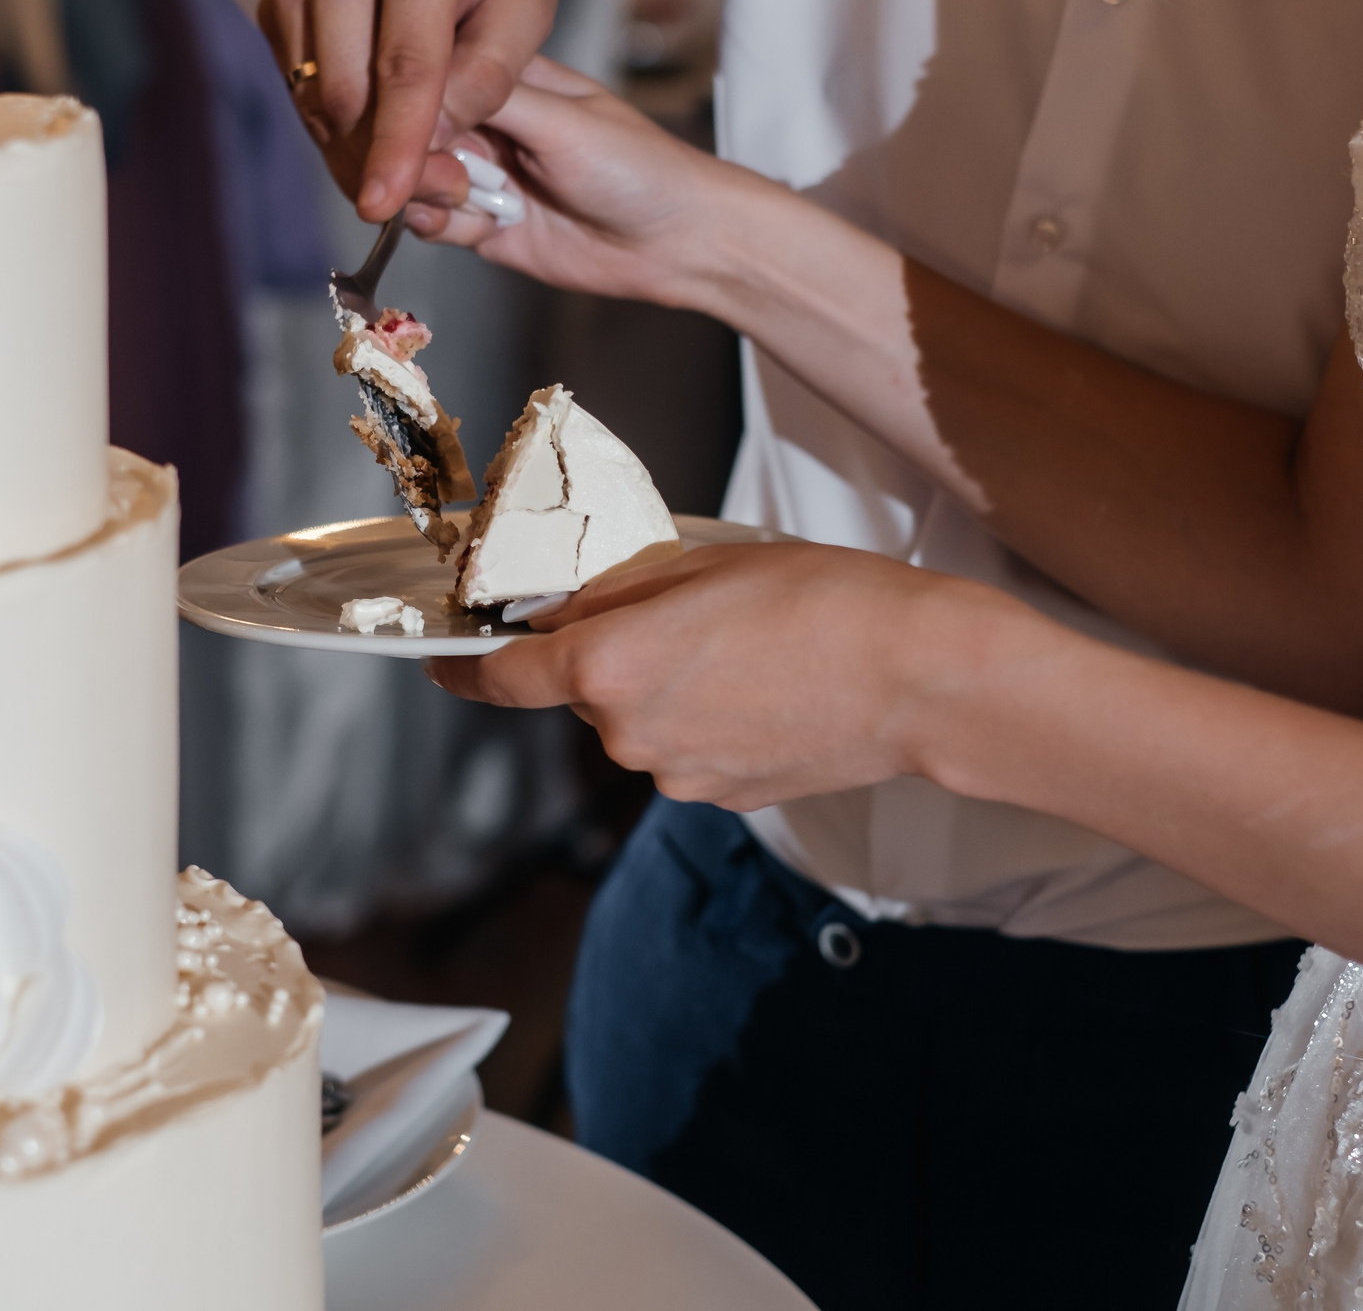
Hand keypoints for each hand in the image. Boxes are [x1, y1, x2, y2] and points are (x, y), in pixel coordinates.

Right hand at [256, 0, 555, 222]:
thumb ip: (489, 74)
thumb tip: (435, 139)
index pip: (404, 63)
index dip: (397, 143)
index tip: (385, 202)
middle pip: (348, 88)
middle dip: (381, 157)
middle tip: (433, 190)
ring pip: (313, 92)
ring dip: (355, 145)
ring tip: (409, 158)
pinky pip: (296, 78)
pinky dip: (334, 115)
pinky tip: (374, 115)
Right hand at [414, 56, 755, 310]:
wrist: (674, 243)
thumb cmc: (640, 168)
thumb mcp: (562, 119)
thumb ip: (489, 99)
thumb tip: (421, 85)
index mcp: (505, 79)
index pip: (433, 74)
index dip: (409, 96)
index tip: (400, 116)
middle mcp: (487, 124)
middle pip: (413, 130)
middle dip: (413, 151)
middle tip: (444, 170)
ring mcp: (482, 175)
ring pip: (414, 177)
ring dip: (427, 190)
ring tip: (469, 199)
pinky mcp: (482, 225)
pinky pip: (432, 221)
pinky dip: (436, 224)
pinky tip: (468, 225)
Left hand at [427, 542, 1047, 809]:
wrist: (919, 677)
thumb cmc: (825, 601)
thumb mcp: (704, 564)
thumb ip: (617, 595)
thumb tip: (562, 612)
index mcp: (609, 666)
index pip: (503, 679)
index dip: (464, 671)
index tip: (443, 663)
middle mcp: (628, 734)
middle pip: (585, 690)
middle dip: (610, 654)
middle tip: (683, 612)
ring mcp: (676, 776)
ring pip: (639, 722)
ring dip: (666, 688)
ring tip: (745, 648)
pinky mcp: (723, 797)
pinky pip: (687, 750)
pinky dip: (708, 720)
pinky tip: (766, 688)